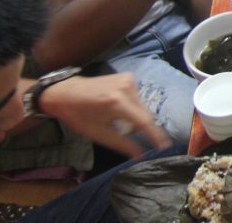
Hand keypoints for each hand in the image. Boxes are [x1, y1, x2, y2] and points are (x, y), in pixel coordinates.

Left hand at [37, 73, 170, 157]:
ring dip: (135, 116)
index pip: (143, 121)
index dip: (155, 135)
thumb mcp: (98, 134)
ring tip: (118, 119)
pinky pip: (138, 98)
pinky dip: (132, 106)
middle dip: (138, 126)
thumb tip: (141, 155)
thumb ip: (122, 144)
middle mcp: (127, 87)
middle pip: (144, 114)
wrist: (66, 92)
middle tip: (123, 131)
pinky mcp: (129, 76)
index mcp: (117, 102)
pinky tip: (118, 107)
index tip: (164, 146)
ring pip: (142, 106)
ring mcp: (129, 79)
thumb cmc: (79, 116)